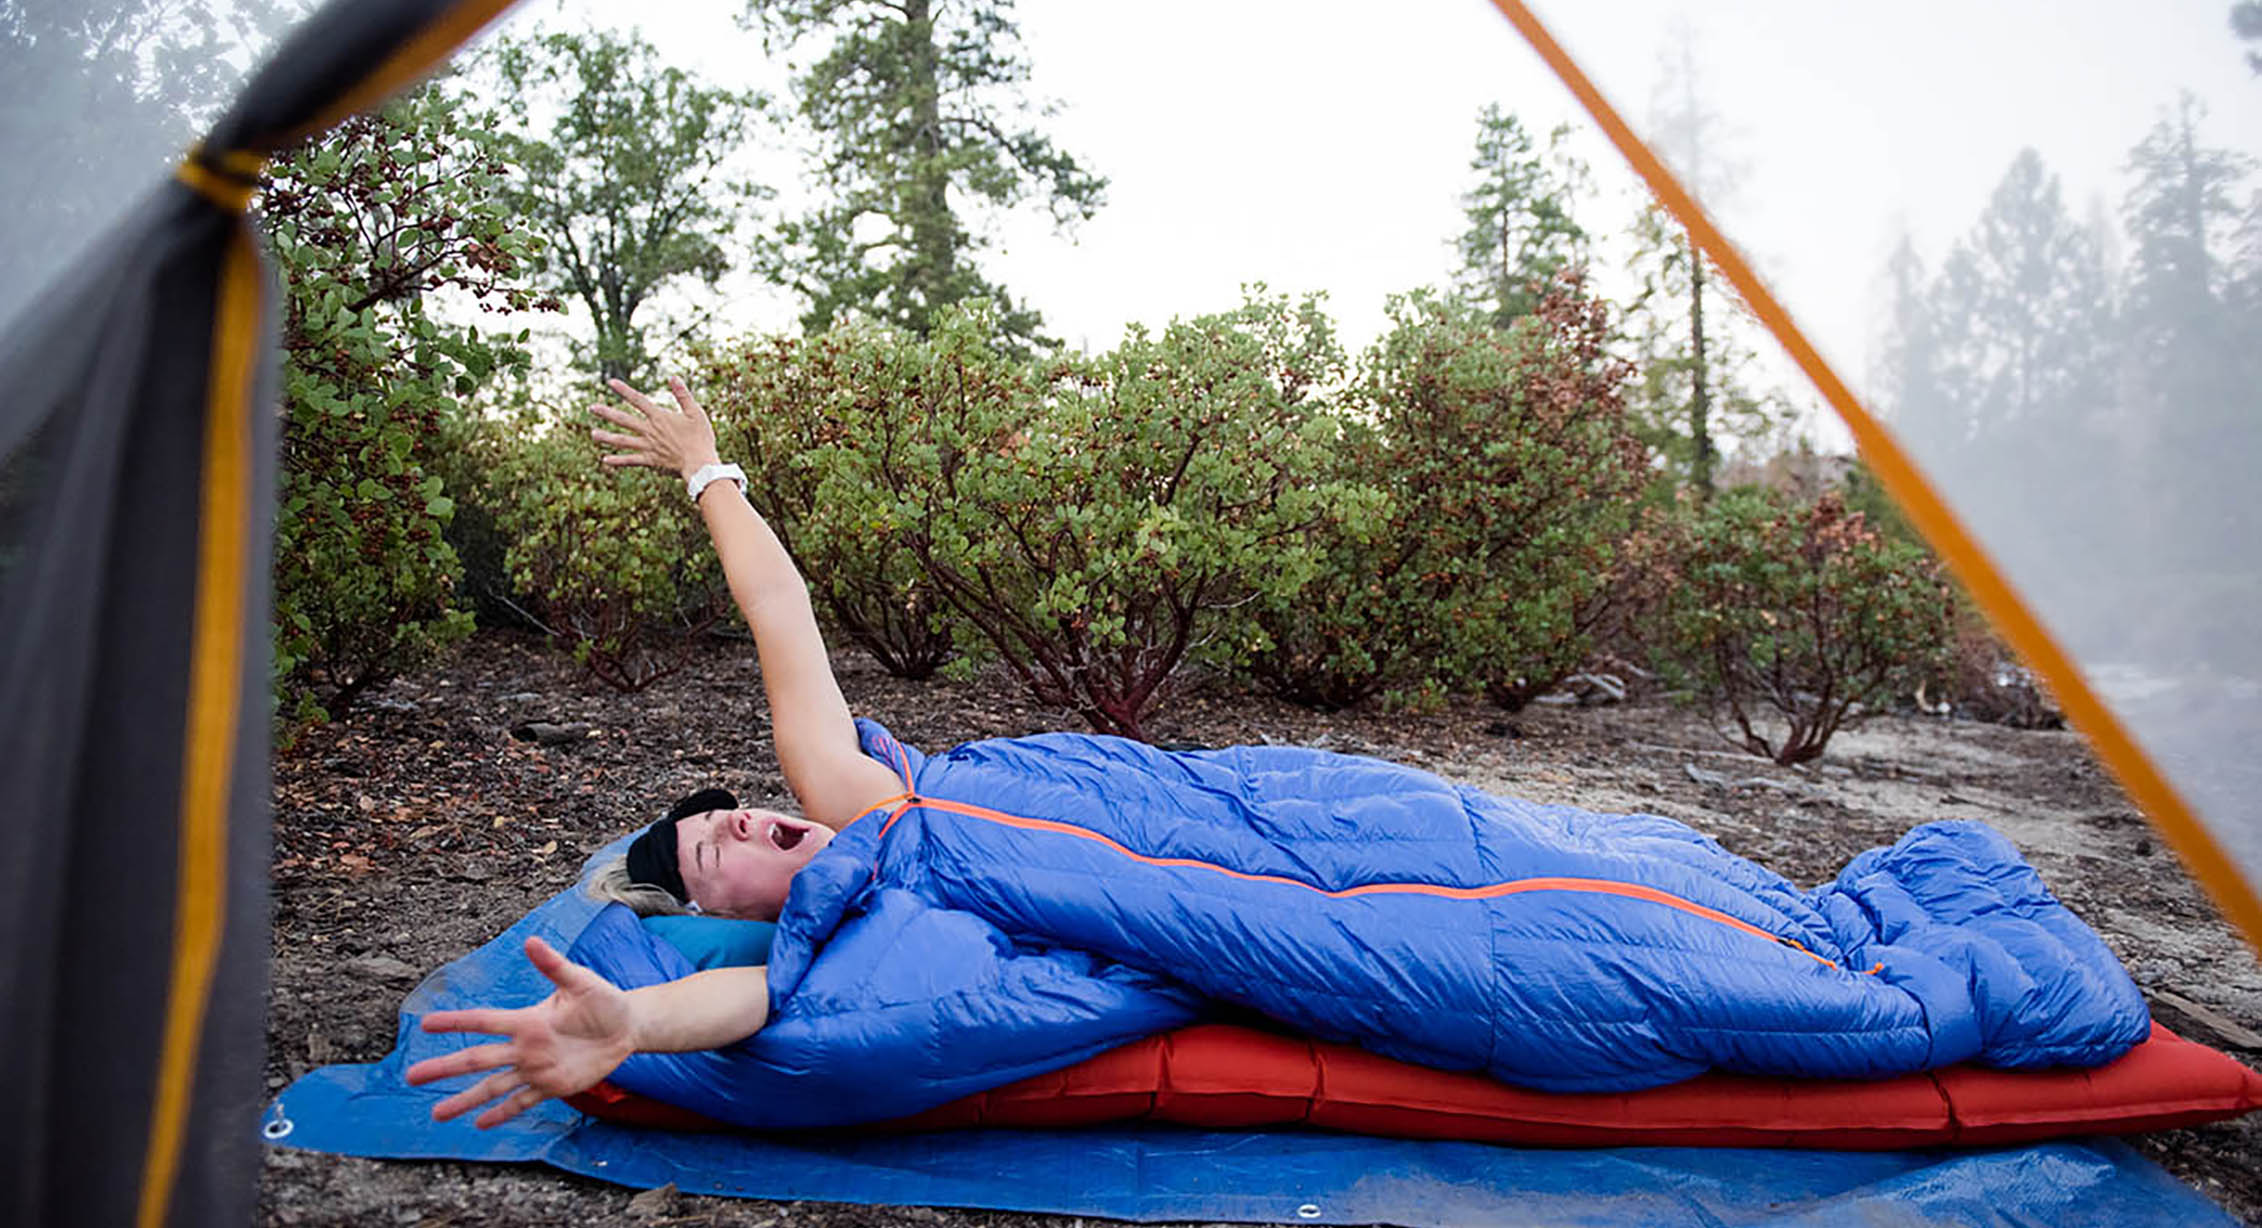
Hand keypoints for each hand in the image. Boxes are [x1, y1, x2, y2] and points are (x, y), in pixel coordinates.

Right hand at [404, 936, 636, 1128]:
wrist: (626, 1027)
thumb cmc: (603, 1000)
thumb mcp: (581, 982)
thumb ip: (554, 966)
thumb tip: (531, 941)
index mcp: (527, 1020)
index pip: (484, 1021)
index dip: (456, 1022)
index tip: (425, 1023)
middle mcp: (524, 1047)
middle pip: (478, 1058)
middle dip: (445, 1067)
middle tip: (412, 1076)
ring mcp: (535, 1069)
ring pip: (493, 1086)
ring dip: (465, 1099)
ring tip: (437, 1114)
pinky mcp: (552, 1086)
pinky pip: (522, 1102)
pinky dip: (502, 1113)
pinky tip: (479, 1124)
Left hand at [588, 376, 720, 480]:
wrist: (700, 464)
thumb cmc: (701, 438)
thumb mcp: (695, 413)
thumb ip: (683, 395)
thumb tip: (673, 377)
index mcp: (659, 417)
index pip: (638, 400)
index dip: (624, 390)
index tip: (610, 382)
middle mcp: (650, 431)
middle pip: (624, 420)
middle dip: (607, 413)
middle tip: (591, 408)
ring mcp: (648, 446)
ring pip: (623, 441)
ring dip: (607, 437)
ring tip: (593, 434)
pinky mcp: (650, 461)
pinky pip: (631, 460)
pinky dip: (618, 460)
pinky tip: (606, 460)